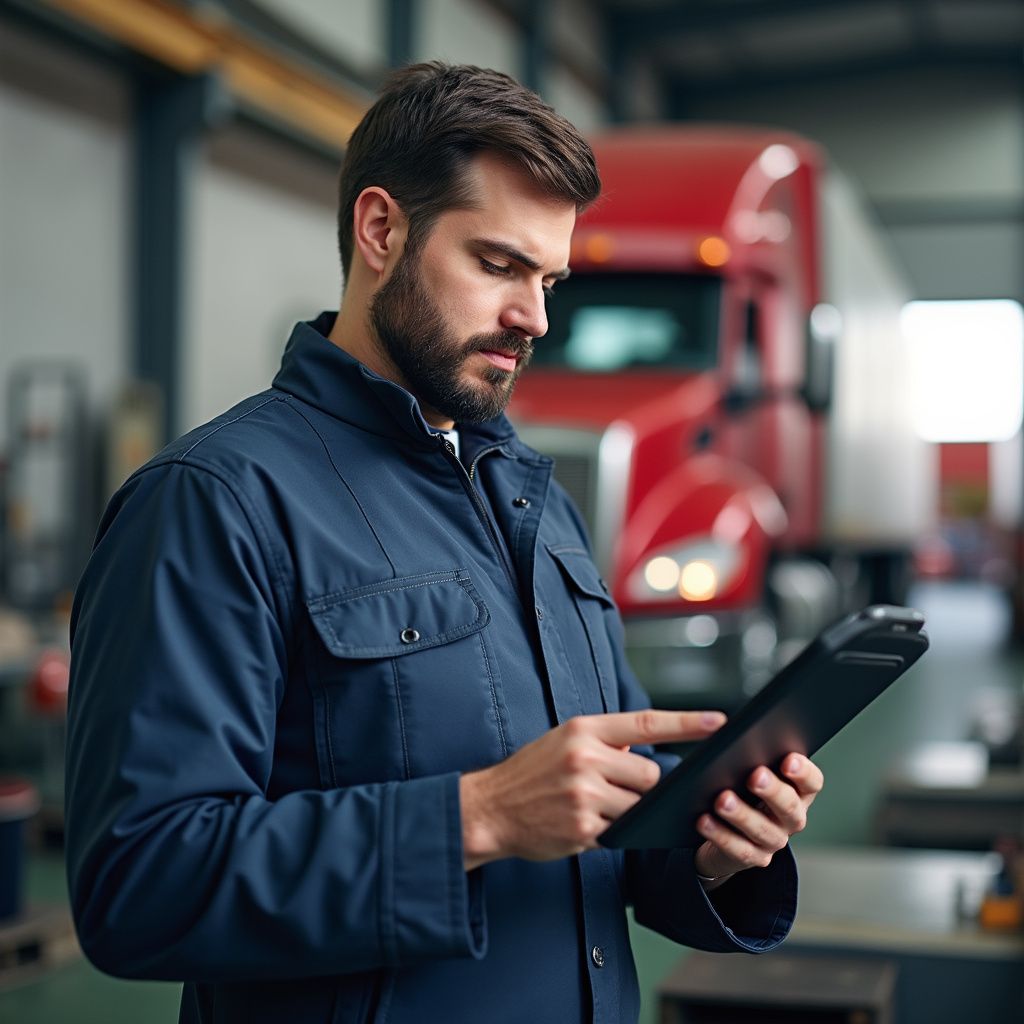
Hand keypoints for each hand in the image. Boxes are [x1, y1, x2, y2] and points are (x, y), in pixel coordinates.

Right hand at [459, 709, 725, 869]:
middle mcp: (585, 758)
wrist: (490, 807)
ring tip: (595, 807)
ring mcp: (584, 795)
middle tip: (619, 790)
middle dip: (644, 787)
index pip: (646, 722)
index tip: (720, 722)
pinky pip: (619, 833)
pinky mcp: (582, 829)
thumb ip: (604, 743)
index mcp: (583, 729)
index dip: (687, 724)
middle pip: (649, 775)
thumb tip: (645, 754)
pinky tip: (583, 824)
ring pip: (638, 807)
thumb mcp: (563, 741)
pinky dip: (610, 831)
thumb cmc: (531, 772)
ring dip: (628, 812)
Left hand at [693, 753, 823, 887]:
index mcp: (797, 792)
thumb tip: (732, 732)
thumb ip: (751, 756)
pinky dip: (720, 835)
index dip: (803, 772)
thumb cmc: (741, 790)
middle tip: (755, 775)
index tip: (788, 760)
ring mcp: (774, 841)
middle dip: (772, 790)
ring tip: (722, 799)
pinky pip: (738, 850)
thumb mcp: (749, 771)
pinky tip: (704, 820)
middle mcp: (791, 818)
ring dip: (742, 814)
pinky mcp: (753, 858)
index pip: (812, 782)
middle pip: (790, 806)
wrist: (727, 833)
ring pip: (763, 830)